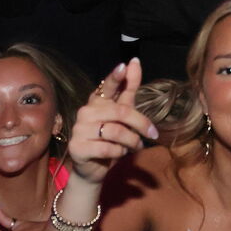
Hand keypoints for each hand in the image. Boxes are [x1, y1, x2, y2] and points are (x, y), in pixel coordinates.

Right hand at [67, 58, 158, 183]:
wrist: (93, 169)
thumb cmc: (111, 139)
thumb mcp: (123, 114)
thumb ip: (128, 89)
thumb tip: (134, 62)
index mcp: (97, 101)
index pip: (107, 86)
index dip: (116, 77)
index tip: (124, 66)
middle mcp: (85, 112)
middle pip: (121, 112)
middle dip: (141, 123)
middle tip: (152, 134)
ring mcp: (79, 129)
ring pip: (116, 132)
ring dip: (132, 141)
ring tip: (136, 145)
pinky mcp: (77, 148)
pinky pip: (108, 148)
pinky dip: (119, 152)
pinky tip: (119, 153)